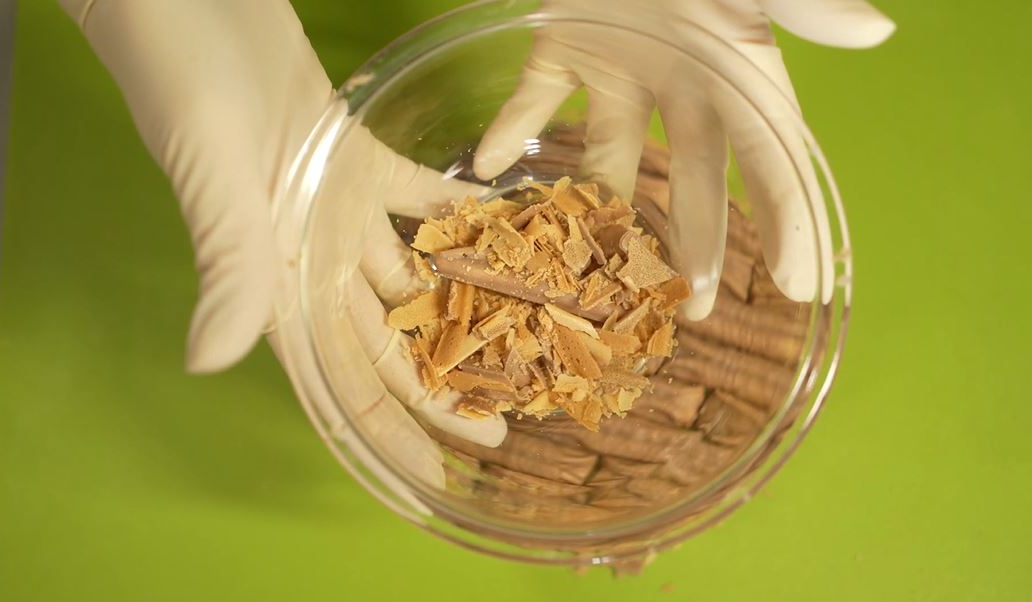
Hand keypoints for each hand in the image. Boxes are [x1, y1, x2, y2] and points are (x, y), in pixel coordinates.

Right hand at [59, 0, 507, 488]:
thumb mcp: (212, 175)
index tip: (435, 473)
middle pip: (386, 343)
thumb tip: (210, 362)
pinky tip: (506, 228)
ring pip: (410, 277)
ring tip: (519, 341)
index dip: (384, 433)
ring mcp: (337, 206)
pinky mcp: (356, 154)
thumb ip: (226, 266)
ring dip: (460, 310)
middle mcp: (310, 254)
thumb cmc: (186, 79)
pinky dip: (458, 215)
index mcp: (275, 278)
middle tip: (506, 421)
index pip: (336, 380)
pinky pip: (420, 197)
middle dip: (441, 387)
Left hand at [475, 0, 893, 318]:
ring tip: (595, 276)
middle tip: (692, 310)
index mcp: (734, 61)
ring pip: (614, 155)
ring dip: (603, 210)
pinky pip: (536, 99)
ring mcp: (620, 65)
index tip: (797, 284)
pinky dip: (511, 129)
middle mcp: (681, 76)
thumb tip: (876, 31)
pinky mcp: (561, 45)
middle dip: (696, 242)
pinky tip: (487, 164)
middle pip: (694, 175)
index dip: (786, 216)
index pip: (771, 151)